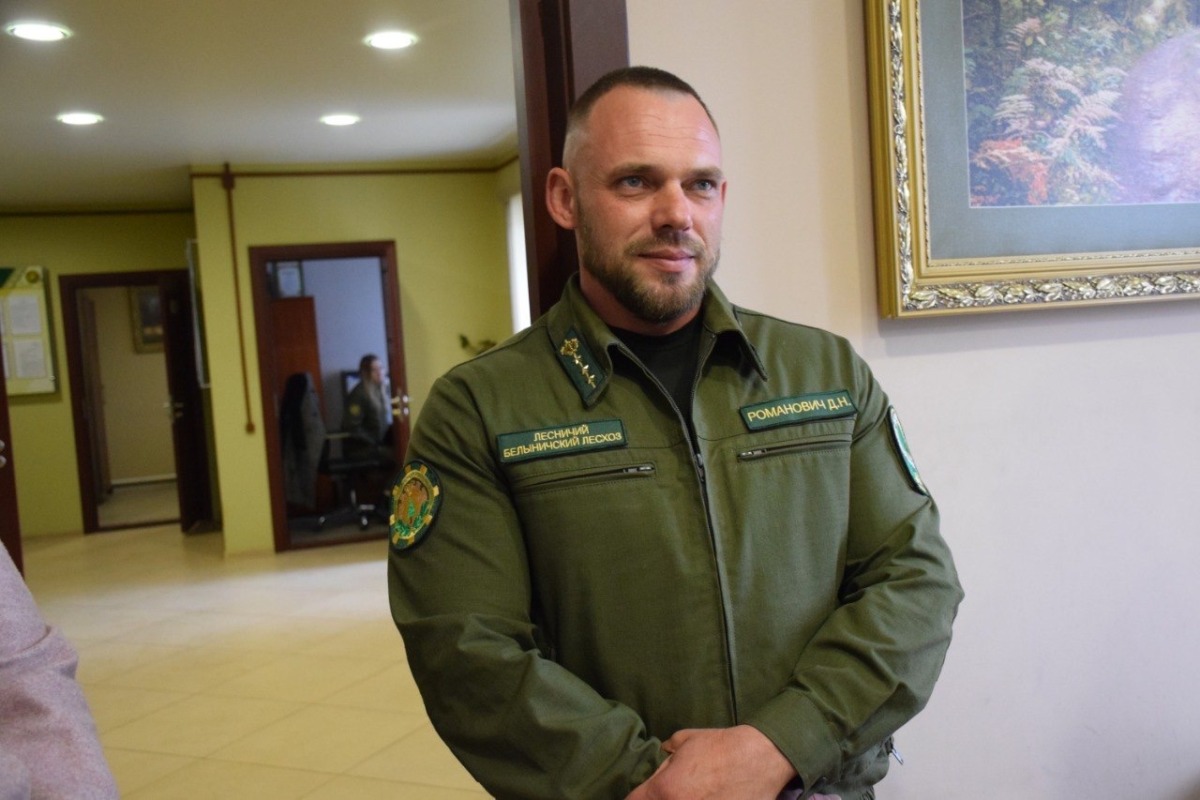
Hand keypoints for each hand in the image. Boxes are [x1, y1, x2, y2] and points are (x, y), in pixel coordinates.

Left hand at [625, 725, 795, 799]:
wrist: (761, 757)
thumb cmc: (722, 746)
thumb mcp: (685, 741)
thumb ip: (665, 755)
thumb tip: (659, 762)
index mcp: (665, 790)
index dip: (638, 797)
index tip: (645, 794)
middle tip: (675, 792)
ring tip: (692, 794)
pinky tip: (711, 798)